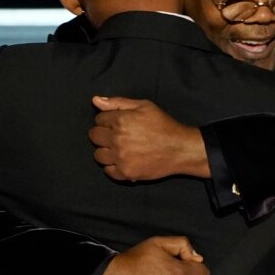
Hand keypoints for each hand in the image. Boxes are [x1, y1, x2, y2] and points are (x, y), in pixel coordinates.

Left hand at [89, 96, 209, 180]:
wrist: (180, 149)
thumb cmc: (164, 125)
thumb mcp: (144, 106)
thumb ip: (118, 102)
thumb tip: (95, 100)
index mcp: (120, 121)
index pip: (98, 119)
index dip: (107, 120)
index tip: (118, 124)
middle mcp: (117, 140)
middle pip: (94, 137)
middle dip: (103, 134)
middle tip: (117, 136)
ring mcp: (121, 158)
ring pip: (98, 155)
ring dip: (106, 151)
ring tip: (119, 150)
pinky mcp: (126, 173)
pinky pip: (108, 171)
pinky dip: (113, 167)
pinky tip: (123, 161)